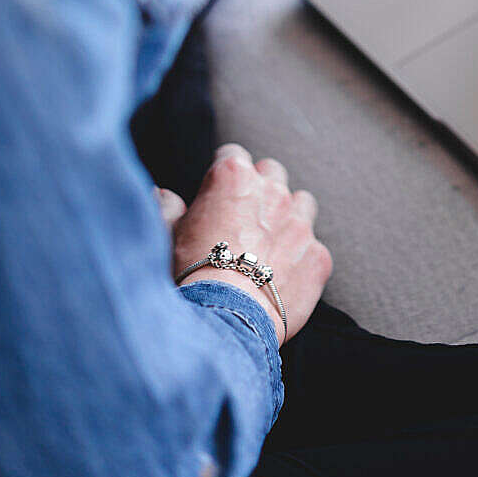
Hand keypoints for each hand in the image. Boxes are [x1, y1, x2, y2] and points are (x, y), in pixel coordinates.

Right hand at [166, 144, 331, 345]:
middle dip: (260, 189)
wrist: (224, 321)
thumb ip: (166, 206)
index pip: (233, 155)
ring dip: (288, 217)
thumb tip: (159, 193)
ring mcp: (300, 223)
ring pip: (302, 203)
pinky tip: (283, 279)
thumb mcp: (166, 234)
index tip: (217, 195)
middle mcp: (273, 191)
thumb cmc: (189, 274)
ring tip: (269, 246)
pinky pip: (314, 249)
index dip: (224, 176)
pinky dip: (302, 259)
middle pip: (272, 173)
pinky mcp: (318, 256)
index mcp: (234, 176)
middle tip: (243, 220)